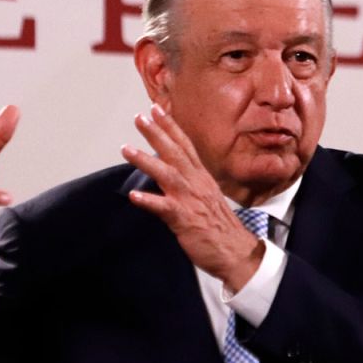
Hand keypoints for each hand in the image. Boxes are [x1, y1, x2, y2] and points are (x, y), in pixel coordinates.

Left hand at [122, 104, 263, 291]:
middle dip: (156, 133)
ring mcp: (190, 200)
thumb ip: (191, 184)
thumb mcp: (207, 197)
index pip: (185, 145)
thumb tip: (175, 175)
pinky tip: (133, 195)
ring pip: (166, 174)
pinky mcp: (185, 219)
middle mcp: (196, 183)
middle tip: (140, 117)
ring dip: (145, 160)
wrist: (236, 252)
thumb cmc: (220, 228)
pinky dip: (149, 201)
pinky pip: (164, 208)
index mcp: (201, 177)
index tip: (157, 109)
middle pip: (175, 152)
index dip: (170, 126)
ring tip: (126, 149)